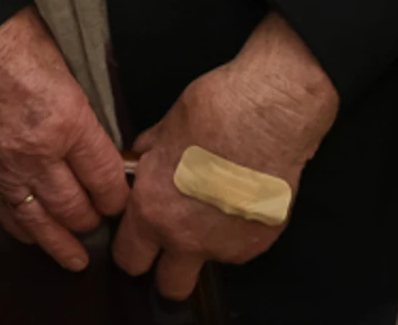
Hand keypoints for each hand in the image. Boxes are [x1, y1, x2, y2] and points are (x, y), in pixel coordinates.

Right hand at [0, 8, 130, 272]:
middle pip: (75, 206)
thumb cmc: (22, 46)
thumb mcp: (70, 77)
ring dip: (62, 241)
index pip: (105, 178)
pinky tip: (34, 238)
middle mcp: (38, 153)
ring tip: (75, 259)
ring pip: (41, 220)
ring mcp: (5, 167)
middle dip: (93, 220)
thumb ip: (84, 121)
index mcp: (68, 123)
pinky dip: (23, 229)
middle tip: (100, 223)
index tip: (122, 203)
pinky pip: (5, 212)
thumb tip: (101, 153)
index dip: (118, 197)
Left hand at [112, 13, 336, 300]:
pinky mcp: (260, 241)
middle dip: (167, 269)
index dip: (132, 248)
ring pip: (209, 263)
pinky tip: (243, 195)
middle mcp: (186, 238)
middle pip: (169, 286)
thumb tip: (143, 162)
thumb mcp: (164, 128)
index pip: (129, 258)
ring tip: (218, 202)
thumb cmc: (213, 110)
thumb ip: (150, 158)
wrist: (269, 112)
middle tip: (174, 241)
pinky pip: (240, 247)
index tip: (140, 237)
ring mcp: (226, 245)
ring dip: (207, 244)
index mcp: (152, 210)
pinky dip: (237, 230)